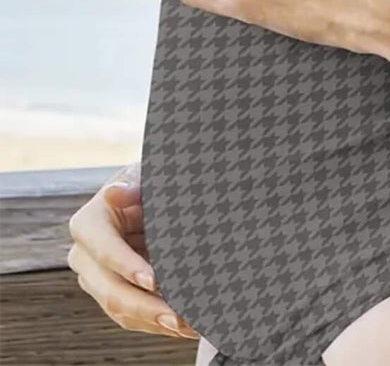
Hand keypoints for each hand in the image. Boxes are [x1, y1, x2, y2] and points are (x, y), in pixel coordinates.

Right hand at [66, 162, 198, 339]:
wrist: (148, 196)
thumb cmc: (148, 183)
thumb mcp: (144, 178)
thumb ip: (134, 186)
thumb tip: (114, 192)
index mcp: (88, 224)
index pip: (105, 250)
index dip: (128, 266)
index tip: (154, 280)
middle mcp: (84, 257)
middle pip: (111, 290)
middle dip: (145, 306)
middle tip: (178, 317)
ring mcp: (97, 279)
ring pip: (120, 310)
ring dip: (154, 321)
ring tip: (188, 326)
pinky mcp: (112, 294)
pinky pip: (130, 316)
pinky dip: (156, 323)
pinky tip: (183, 327)